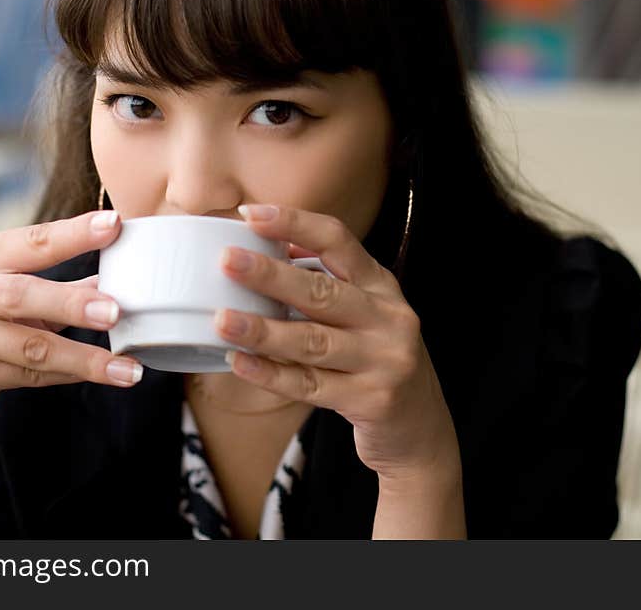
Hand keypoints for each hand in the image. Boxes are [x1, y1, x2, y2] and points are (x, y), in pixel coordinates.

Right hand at [0, 210, 143, 425]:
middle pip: (21, 297)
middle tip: (115, 311)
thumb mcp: (9, 287)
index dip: (73, 235)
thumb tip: (120, 274)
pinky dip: (68, 376)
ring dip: (85, 359)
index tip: (113, 226)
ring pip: (30, 348)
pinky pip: (27, 377)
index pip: (32, 242)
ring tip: (128, 370)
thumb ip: (60, 280)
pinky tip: (100, 377)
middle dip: (71, 304)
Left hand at [215, 204, 460, 486]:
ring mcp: (383, 361)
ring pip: (312, 342)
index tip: (250, 215)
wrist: (419, 424)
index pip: (338, 241)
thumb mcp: (365, 311)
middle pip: (323, 292)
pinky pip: (309, 386)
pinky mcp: (371, 400)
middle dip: (270, 275)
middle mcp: (388, 319)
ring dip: (262, 330)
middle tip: (227, 261)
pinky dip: (270, 374)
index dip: (295, 224)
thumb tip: (269, 247)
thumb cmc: (377, 356)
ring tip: (221, 319)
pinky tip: (238, 362)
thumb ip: (325, 281)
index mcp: (381, 285)